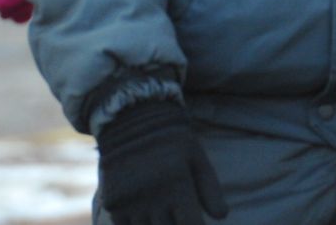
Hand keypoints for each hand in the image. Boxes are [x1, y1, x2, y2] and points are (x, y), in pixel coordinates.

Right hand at [98, 99, 226, 224]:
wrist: (132, 121)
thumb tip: (222, 217)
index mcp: (177, 185)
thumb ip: (211, 190)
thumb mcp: (196, 159)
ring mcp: (130, 202)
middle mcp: (153, 196)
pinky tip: (146, 215)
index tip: (196, 222)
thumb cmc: (173, 141)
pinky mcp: (113, 204)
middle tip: (178, 216)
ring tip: (163, 215)